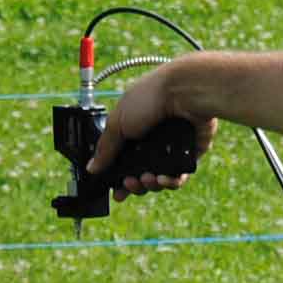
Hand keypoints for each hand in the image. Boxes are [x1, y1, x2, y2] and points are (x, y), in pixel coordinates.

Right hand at [92, 69, 214, 194]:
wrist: (184, 92)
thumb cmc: (150, 98)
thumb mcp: (118, 122)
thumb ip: (105, 148)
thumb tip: (92, 168)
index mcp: (132, 130)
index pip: (122, 161)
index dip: (117, 178)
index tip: (115, 190)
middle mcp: (151, 140)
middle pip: (140, 174)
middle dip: (134, 184)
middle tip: (130, 183)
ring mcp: (171, 148)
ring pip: (159, 178)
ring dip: (151, 185)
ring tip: (147, 180)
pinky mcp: (190, 154)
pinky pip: (179, 176)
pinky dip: (171, 182)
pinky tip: (163, 180)